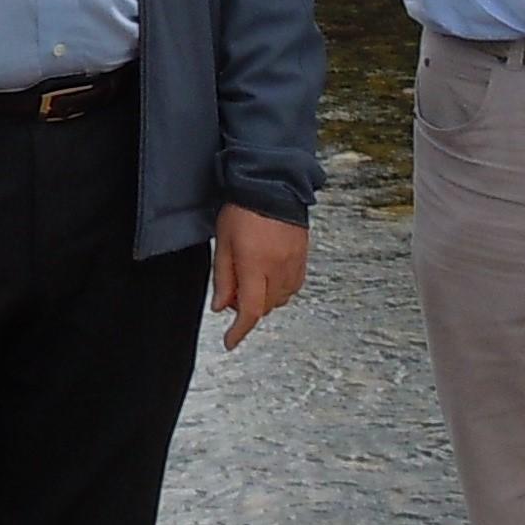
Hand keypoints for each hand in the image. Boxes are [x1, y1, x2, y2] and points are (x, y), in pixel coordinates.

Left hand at [211, 203, 309, 349]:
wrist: (272, 183)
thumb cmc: (244, 207)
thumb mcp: (224, 243)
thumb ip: (222, 277)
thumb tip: (221, 307)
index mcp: (256, 265)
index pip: (250, 311)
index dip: (239, 332)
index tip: (230, 341)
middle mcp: (278, 268)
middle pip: (265, 307)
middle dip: (247, 308)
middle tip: (232, 292)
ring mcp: (294, 263)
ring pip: (281, 299)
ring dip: (264, 298)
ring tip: (250, 279)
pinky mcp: (303, 257)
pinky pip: (293, 285)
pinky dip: (280, 288)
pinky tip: (268, 275)